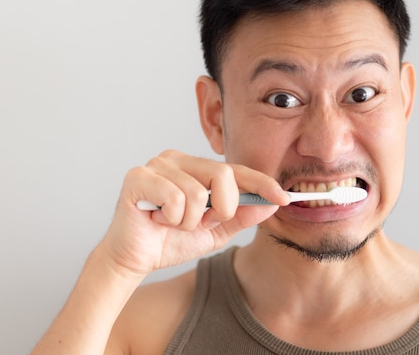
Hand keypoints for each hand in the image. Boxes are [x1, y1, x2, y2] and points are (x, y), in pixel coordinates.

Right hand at [100, 149, 288, 277]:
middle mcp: (176, 159)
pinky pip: (175, 198)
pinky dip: (171, 219)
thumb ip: (240, 216)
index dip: (262, 183)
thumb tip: (270, 204)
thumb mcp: (214, 232)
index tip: (284, 198)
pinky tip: (157, 220)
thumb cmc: (170, 241)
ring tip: (172, 224)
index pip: (235, 170)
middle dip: (220, 210)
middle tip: (201, 223)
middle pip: (222, 174)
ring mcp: (156, 165)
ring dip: (189, 222)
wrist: (134, 259)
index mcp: (195, 167)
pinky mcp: (138, 177)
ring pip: (197, 193)